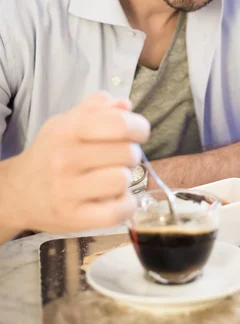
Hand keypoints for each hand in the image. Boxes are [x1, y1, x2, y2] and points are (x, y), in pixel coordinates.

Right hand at [5, 92, 149, 233]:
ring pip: (122, 180)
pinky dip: (126, 205)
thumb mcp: (66, 123)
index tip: (139, 133)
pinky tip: (119, 198)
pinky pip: (115, 212)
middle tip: (120, 158)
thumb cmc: (50, 153)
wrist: (17, 192)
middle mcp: (65, 159)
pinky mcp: (73, 218)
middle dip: (131, 154)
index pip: (118, 124)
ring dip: (125, 179)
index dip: (138, 127)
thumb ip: (96, 109)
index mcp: (68, 130)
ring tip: (114, 177)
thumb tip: (125, 105)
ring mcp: (67, 190)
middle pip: (126, 153)